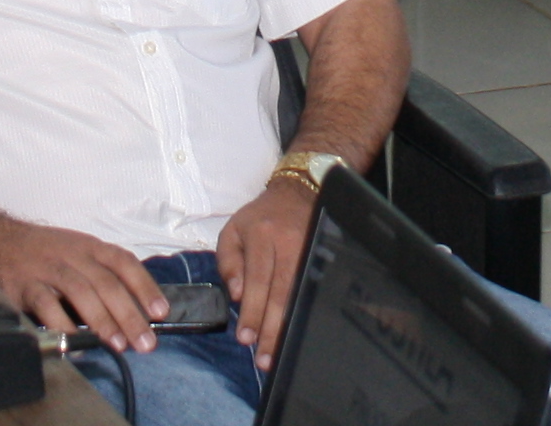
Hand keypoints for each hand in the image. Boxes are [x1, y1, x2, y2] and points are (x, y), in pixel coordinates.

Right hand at [0, 214, 167, 351]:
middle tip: (145, 341)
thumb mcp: (74, 251)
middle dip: (129, 314)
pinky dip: (63, 324)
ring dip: (103, 320)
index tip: (160, 312)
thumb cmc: (40, 251)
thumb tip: (132, 310)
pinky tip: (75, 342)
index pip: (124, 262)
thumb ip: (99, 274)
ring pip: (81, 292)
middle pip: (107, 283)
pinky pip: (46, 305)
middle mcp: (71, 254)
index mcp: (88, 246)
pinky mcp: (24, 284)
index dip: (145, 286)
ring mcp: (47, 268)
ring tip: (117, 344)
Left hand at [215, 177, 322, 363]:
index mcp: (260, 235)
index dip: (253, 311)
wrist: (297, 192)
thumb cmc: (259, 217)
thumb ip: (228, 262)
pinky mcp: (322, 255)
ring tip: (279, 353)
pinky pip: (313, 289)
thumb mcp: (232, 231)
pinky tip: (301, 332)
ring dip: (288, 326)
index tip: (246, 338)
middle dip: (271, 328)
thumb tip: (238, 295)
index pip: (257, 280)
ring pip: (299, 294)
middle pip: (281, 292)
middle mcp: (287, 243)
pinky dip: (306, 312)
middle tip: (264, 357)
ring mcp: (309, 249)